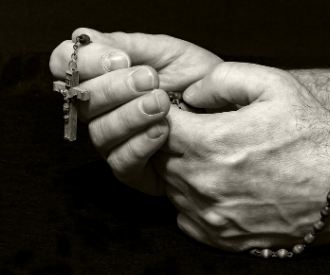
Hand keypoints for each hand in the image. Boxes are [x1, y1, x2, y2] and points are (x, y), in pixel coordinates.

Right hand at [49, 28, 221, 194]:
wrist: (226, 111)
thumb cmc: (198, 82)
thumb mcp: (169, 53)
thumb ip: (128, 44)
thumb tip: (87, 37)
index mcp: (106, 78)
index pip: (67, 66)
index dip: (86, 62)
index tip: (120, 59)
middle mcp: (104, 110)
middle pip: (83, 101)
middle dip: (114, 88)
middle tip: (148, 80)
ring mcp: (116, 141)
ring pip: (100, 133)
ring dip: (130, 116)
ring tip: (161, 104)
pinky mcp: (132, 169)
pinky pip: (121, 162)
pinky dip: (139, 145)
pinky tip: (162, 131)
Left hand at [153, 62, 329, 251]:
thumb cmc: (310, 135)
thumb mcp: (273, 85)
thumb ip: (221, 79)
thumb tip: (189, 95)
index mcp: (208, 143)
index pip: (155, 125)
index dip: (164, 114)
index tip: (182, 112)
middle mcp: (201, 183)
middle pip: (159, 158)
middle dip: (170, 142)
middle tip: (197, 132)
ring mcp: (209, 214)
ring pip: (170, 187)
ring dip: (181, 170)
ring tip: (212, 158)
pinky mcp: (220, 237)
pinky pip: (184, 216)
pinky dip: (192, 200)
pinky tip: (217, 187)